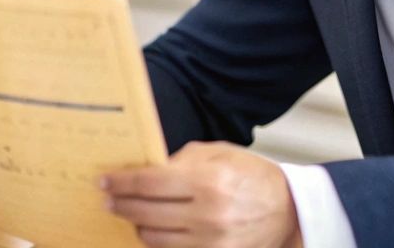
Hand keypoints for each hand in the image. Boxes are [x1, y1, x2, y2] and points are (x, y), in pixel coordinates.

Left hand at [101, 142, 301, 247]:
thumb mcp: (217, 155)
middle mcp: (208, 215)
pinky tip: (151, 230)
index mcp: (207, 181)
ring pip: (154, 239)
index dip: (121, 183)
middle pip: (145, 213)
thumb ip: (179, 161)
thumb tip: (143, 169)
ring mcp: (212, 242)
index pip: (149, 183)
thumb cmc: (250, 176)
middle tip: (108, 199)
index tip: (104, 181)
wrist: (289, 210)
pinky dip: (158, 243)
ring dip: (136, 226)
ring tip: (130, 215)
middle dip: (121, 205)